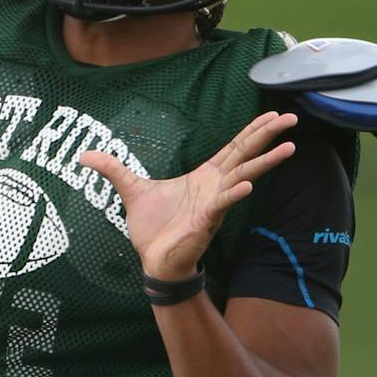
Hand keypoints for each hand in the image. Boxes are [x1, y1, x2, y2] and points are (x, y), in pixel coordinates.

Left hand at [80, 112, 299, 281]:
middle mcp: (215, 187)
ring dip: (264, 163)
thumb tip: (84, 155)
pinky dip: (234, 195)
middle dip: (268, 137)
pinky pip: (222, 205)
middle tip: (292, 119)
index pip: (234, 147)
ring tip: (290, 148)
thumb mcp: (130, 190)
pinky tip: (248, 185)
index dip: (253, 131)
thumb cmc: (153, 228)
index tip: (274, 114)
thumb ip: (113, 170)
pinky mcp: (206, 221)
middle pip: (246, 155)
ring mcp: (214, 203)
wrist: (153, 261)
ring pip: (243, 177)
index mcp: (205, 176)